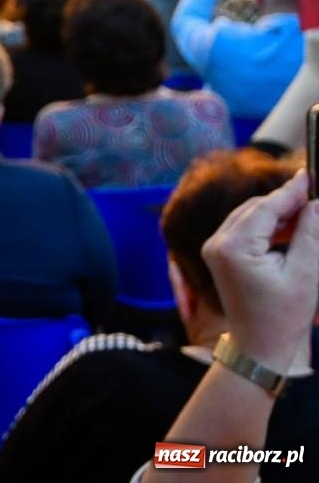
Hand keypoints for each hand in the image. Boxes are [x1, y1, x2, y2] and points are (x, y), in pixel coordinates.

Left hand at [202, 169, 318, 371]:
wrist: (259, 345)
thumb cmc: (283, 315)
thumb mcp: (306, 272)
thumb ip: (310, 234)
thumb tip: (316, 203)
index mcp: (233, 246)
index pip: (266, 207)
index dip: (290, 191)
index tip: (308, 176)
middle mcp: (217, 242)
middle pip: (255, 209)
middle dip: (285, 203)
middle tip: (314, 199)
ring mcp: (214, 248)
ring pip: (250, 217)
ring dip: (277, 215)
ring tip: (307, 218)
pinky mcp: (219, 255)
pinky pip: (245, 230)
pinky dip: (267, 227)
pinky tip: (290, 231)